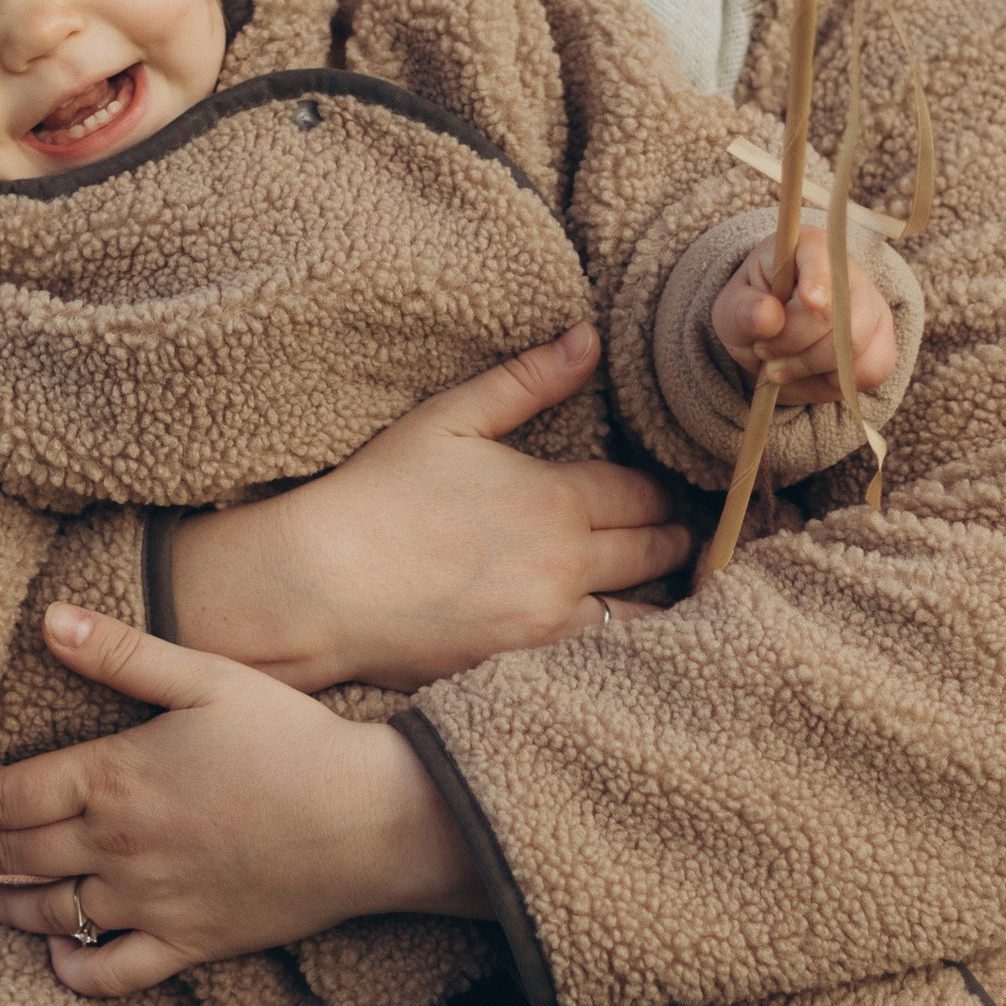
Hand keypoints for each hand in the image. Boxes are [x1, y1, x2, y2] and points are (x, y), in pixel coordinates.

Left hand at [0, 606, 483, 997]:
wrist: (370, 820)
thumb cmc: (292, 738)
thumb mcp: (207, 678)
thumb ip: (123, 654)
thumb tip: (48, 621)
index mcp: (115, 778)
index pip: (9, 795)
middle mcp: (117, 848)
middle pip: (12, 858)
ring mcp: (149, 903)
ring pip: (49, 914)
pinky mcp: (187, 942)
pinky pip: (113, 972)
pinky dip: (75, 970)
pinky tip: (58, 958)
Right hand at [164, 323, 691, 693]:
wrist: (321, 586)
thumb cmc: (378, 494)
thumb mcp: (450, 418)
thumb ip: (528, 380)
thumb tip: (590, 339)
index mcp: (557, 498)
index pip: (646, 493)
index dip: (660, 489)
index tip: (664, 488)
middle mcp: (568, 564)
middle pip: (658, 550)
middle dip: (673, 537)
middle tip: (683, 532)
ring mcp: (550, 623)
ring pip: (643, 612)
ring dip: (658, 593)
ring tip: (660, 583)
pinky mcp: (526, 666)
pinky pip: (600, 655)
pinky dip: (620, 641)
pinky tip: (621, 633)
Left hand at [710, 226, 894, 405]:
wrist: (771, 340)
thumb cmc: (753, 313)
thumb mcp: (732, 308)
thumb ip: (743, 310)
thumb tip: (768, 317)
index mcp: (808, 247)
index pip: (822, 257)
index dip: (819, 278)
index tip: (809, 299)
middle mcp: (848, 272)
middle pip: (837, 313)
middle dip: (793, 342)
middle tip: (762, 351)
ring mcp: (871, 307)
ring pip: (854, 346)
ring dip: (807, 366)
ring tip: (778, 367)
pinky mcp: (881, 343)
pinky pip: (872, 370)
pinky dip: (832, 383)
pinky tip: (809, 375)